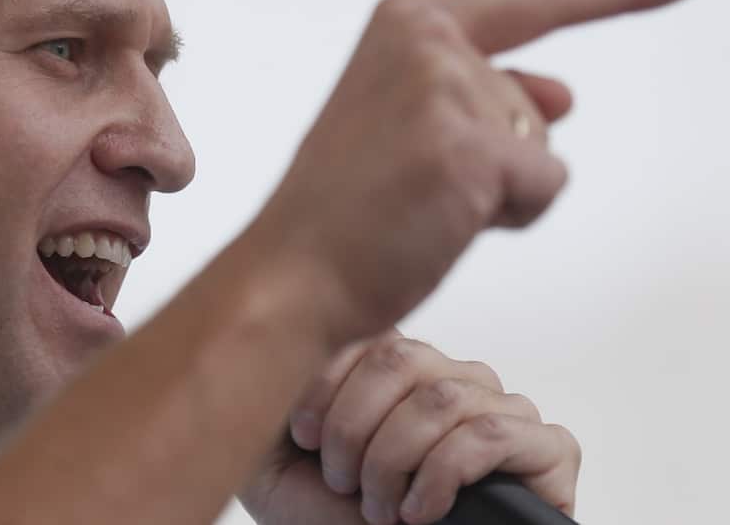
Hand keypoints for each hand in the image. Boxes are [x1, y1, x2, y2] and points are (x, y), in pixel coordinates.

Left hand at [239, 333, 580, 524]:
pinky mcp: (548, 452)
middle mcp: (455, 376)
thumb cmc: (322, 512)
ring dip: (395, 460)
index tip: (300, 436)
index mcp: (400, 366)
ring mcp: (505, 409)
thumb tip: (270, 313)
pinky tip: (418, 511)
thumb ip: (274, 374)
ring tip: (377, 506)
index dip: (326, 387)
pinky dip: (444, 473)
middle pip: (404, 360)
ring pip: (445, 398)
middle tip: (339, 478)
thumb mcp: (276, 438)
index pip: (367, 333)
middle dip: (355, 428)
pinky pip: (498, 432)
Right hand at [240, 0, 695, 344]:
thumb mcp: (410, 121)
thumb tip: (564, 96)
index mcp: (407, 22)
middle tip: (412, 185)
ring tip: (418, 203)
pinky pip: (545, 185)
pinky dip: (509, 216)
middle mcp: (428, 41)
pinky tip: (443, 221)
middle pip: (531, 102)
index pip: (531, 3)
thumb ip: (484, 91)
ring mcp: (449, 91)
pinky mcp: (472, 150)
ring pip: (540, 146)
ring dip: (498, 190)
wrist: (294, 271)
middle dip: (496, 156)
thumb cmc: (345, 205)